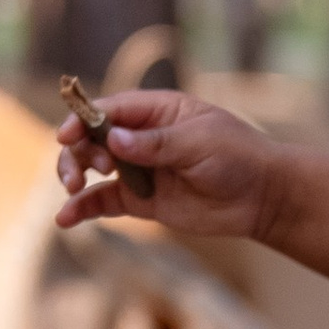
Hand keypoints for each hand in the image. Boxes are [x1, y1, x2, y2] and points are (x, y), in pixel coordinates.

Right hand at [55, 90, 276, 240]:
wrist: (263, 197)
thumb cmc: (238, 157)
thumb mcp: (200, 143)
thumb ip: (157, 144)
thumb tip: (114, 139)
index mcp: (156, 111)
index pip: (108, 110)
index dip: (82, 120)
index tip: (66, 135)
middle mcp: (140, 137)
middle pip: (91, 137)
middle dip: (79, 151)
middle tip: (92, 169)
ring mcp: (138, 169)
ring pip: (91, 167)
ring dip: (74, 175)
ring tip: (74, 190)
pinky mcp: (140, 200)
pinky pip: (103, 202)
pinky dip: (82, 208)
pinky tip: (65, 219)